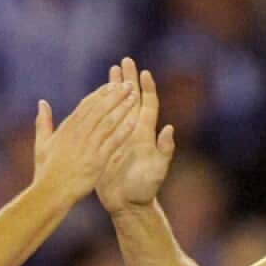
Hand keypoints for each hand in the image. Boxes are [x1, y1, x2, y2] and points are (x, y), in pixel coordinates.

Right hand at [33, 80, 138, 203]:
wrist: (50, 193)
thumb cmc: (45, 171)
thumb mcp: (41, 143)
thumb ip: (43, 122)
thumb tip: (42, 103)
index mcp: (66, 128)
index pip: (86, 105)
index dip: (100, 94)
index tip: (111, 84)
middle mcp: (78, 133)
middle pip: (99, 108)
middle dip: (115, 95)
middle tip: (128, 84)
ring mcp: (88, 146)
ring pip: (108, 121)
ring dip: (122, 107)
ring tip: (134, 96)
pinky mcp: (97, 160)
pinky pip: (114, 141)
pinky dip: (124, 129)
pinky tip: (135, 120)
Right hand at [96, 57, 175, 211]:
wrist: (128, 204)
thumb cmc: (145, 188)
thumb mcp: (157, 170)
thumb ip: (164, 150)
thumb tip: (170, 128)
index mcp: (144, 134)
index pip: (147, 105)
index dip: (146, 88)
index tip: (144, 72)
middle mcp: (133, 132)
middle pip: (131, 100)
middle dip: (128, 80)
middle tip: (124, 61)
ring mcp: (120, 138)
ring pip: (116, 107)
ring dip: (113, 90)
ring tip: (110, 72)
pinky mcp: (108, 145)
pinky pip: (104, 122)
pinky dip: (101, 109)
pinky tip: (95, 99)